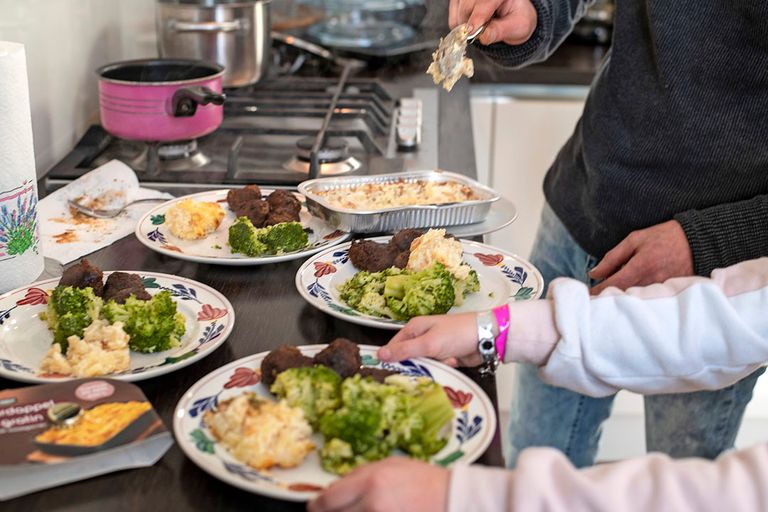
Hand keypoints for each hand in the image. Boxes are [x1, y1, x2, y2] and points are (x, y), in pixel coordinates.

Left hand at [307, 457, 449, 511]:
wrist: (453, 500)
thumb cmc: (425, 481)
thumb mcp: (391, 466)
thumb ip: (360, 475)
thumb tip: (334, 489)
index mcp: (371, 482)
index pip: (327, 500)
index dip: (316, 506)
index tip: (315, 507)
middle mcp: (372, 505)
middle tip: (331, 511)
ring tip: (359, 510)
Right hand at [378, 313, 480, 366]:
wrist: (486, 337)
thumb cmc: (456, 334)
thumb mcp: (428, 343)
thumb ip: (404, 351)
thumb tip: (378, 354)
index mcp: (414, 328)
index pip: (394, 346)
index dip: (391, 359)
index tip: (389, 374)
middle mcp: (422, 337)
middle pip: (409, 358)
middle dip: (417, 365)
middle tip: (423, 368)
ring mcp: (435, 348)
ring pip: (424, 365)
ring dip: (433, 366)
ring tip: (445, 360)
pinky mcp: (446, 357)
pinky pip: (437, 368)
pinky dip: (444, 367)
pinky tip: (453, 362)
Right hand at [449, 0, 536, 45]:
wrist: (512, 17)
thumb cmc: (517, 19)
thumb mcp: (517, 27)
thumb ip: (499, 31)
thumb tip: (482, 36)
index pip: (484, 1)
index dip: (477, 16)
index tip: (471, 31)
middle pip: (468, 5)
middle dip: (471, 24)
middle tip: (483, 32)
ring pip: (459, 10)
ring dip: (466, 25)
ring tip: (482, 26)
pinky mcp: (460, 0)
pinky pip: (454, 16)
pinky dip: (460, 26)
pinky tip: (474, 24)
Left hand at [590, 220, 693, 294]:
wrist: (699, 241)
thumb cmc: (664, 237)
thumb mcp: (634, 240)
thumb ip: (612, 258)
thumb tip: (593, 274)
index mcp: (638, 268)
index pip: (610, 286)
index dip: (595, 293)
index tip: (586, 296)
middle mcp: (649, 283)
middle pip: (620, 298)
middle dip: (606, 299)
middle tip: (595, 300)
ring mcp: (660, 291)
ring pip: (634, 302)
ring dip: (621, 301)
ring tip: (610, 299)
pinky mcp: (669, 295)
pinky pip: (648, 301)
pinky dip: (637, 300)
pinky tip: (631, 297)